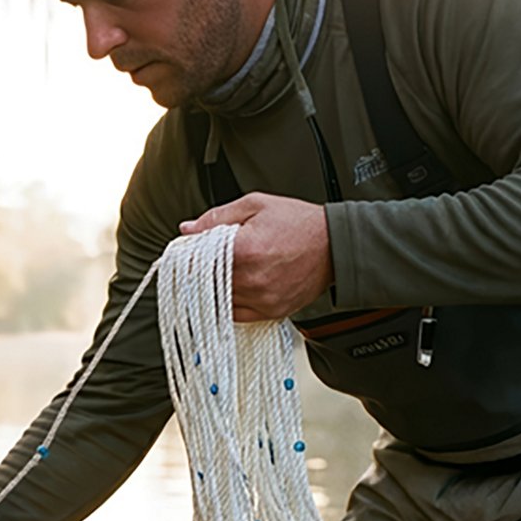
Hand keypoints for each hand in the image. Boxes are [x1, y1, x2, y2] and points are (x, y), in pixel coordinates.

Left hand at [179, 193, 332, 321]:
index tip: (186, 255)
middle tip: (206, 261)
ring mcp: (261, 299)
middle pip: (205, 283)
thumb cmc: (298, 224)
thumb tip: (187, 228)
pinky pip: (236, 314)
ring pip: (218, 300)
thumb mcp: (256, 205)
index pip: (197, 262)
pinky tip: (237, 286)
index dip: (187, 259)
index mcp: (244, 250)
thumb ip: (217, 217)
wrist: (334, 246)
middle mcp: (251, 279)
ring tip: (228, 270)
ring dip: (215, 288)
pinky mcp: (270, 312)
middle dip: (201, 272)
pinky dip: (230, 302)